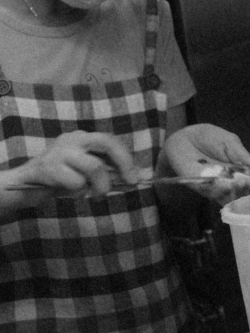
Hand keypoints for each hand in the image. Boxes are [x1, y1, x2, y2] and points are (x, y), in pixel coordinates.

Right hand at [11, 130, 137, 195]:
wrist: (27, 183)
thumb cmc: (63, 177)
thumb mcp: (87, 171)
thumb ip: (109, 170)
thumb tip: (138, 177)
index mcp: (83, 138)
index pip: (111, 140)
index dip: (127, 159)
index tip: (135, 178)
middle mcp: (72, 139)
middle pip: (106, 143)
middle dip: (123, 163)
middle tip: (130, 183)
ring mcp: (60, 151)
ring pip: (95, 167)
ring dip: (101, 187)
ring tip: (96, 195)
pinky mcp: (49, 167)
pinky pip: (77, 182)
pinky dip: (80, 192)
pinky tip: (72, 192)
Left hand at [160, 123, 249, 204]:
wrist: (186, 138)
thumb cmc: (210, 139)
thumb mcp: (231, 144)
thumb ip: (244, 157)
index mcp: (242, 172)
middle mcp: (232, 183)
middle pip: (244, 192)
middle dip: (249, 188)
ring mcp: (218, 188)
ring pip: (231, 196)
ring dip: (236, 191)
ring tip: (242, 183)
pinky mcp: (204, 189)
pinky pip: (214, 194)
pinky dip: (220, 191)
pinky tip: (227, 185)